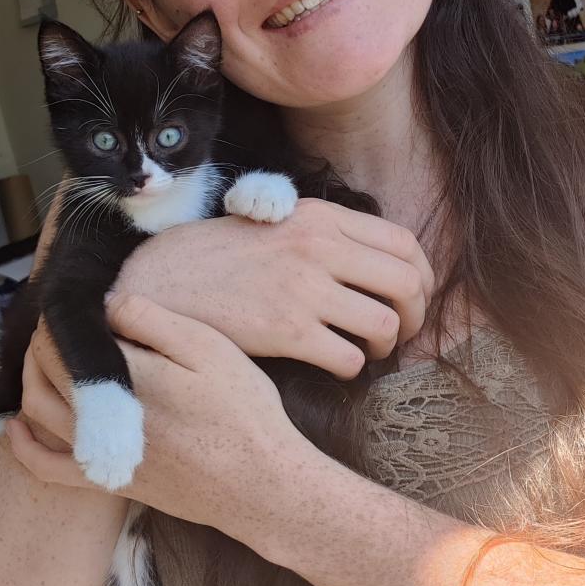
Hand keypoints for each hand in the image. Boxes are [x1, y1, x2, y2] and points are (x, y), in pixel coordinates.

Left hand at [5, 294, 319, 542]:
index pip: (68, 337)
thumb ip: (155, 322)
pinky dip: (24, 444)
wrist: (260, 486)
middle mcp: (105, 415)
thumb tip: (108, 304)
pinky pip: (46, 467)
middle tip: (57, 323)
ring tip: (43, 357)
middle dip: (43, 340)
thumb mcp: (211, 350)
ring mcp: (101, 452)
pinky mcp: (106, 481)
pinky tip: (18, 426)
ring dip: (30, 377)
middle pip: (48, 369)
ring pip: (39, 409)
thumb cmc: (245, 413)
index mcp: (131, 375)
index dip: (61, 315)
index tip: (72, 302)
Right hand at [115, 197, 433, 377]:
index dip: (422, 276)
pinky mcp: (287, 331)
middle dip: (414, 315)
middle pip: (406, 283)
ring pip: (384, 324)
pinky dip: (354, 368)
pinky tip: (338, 366)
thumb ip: (325, 233)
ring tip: (369, 351)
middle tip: (400, 332)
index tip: (414, 298)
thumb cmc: (219, 256)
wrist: (162, 280)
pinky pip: (349, 358)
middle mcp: (319, 247)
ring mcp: (303, 289)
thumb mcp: (275, 221)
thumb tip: (376, 260)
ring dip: (387, 345)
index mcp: (320, 216)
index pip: (403, 243)